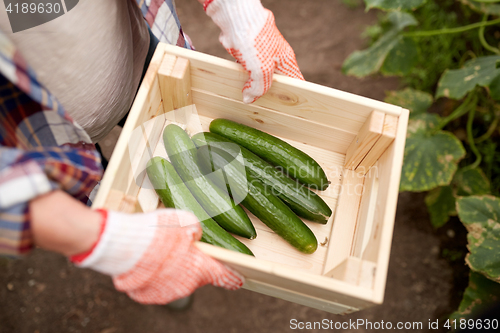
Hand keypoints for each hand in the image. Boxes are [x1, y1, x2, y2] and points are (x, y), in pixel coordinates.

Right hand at [70, 209, 243, 303]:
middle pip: (197, 275)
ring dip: (175, 269)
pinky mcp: (148, 296)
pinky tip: (150, 261)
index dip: (232, 277)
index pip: (224, 276)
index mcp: (200, 267)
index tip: (238, 280)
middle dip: (194, 264)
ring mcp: (166, 293)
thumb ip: (195, 229)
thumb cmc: (156, 232)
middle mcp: (186, 285)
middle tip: (183, 249)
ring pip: (177, 280)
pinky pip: (158, 285)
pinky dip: (158, 276)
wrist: (123, 246)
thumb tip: (195, 235)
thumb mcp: (184, 219)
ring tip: (162, 252)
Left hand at [203, 0, 303, 102]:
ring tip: (249, 97)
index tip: (290, 109)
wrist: (238, 19)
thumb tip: (249, 99)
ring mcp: (263, 55)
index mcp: (286, 62)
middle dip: (270, 93)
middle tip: (265, 107)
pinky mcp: (249, 52)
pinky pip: (248, 69)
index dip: (294, 95)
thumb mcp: (261, 70)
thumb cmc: (256, 41)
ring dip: (254, 85)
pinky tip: (239, 83)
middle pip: (277, 81)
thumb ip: (258, 87)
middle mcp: (277, 58)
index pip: (296, 82)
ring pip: (260, 76)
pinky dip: (244, 76)